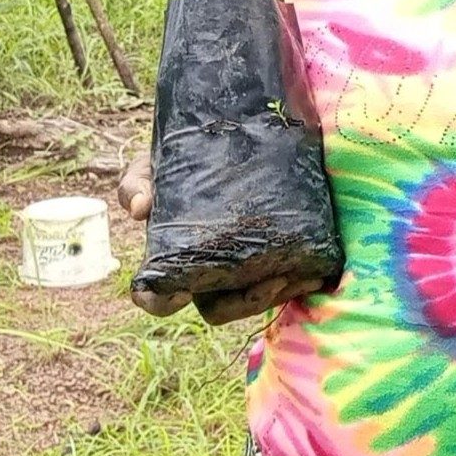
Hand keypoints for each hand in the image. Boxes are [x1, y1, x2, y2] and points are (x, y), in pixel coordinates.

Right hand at [114, 150, 328, 325]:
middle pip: (219, 308)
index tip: (180, 293)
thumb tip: (140, 208)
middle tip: (271, 280)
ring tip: (302, 274)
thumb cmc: (176, 163)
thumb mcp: (151, 167)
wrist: (217, 146)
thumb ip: (136, 183)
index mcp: (171, 261)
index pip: (155, 297)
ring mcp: (239, 268)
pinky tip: (318, 269)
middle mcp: (206, 273)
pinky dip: (303, 279)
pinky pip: (287, 282)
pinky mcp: (271, 257)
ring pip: (256, 299)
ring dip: (279, 294)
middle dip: (246, 302)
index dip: (162, 302)